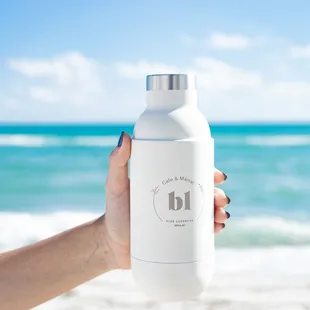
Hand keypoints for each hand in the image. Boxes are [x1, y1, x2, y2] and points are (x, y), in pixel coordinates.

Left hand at [103, 132, 230, 269]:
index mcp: (166, 183)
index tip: (218, 175)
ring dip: (219, 211)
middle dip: (218, 194)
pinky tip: (218, 229)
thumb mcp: (115, 184)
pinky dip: (214, 229)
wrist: (111, 245)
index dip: (208, 172)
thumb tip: (126, 136)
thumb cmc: (114, 212)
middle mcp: (176, 199)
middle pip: (204, 192)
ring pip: (207, 211)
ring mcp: (179, 218)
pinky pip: (202, 233)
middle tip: (221, 199)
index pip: (191, 173)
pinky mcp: (179, 237)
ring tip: (221, 216)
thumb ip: (117, 162)